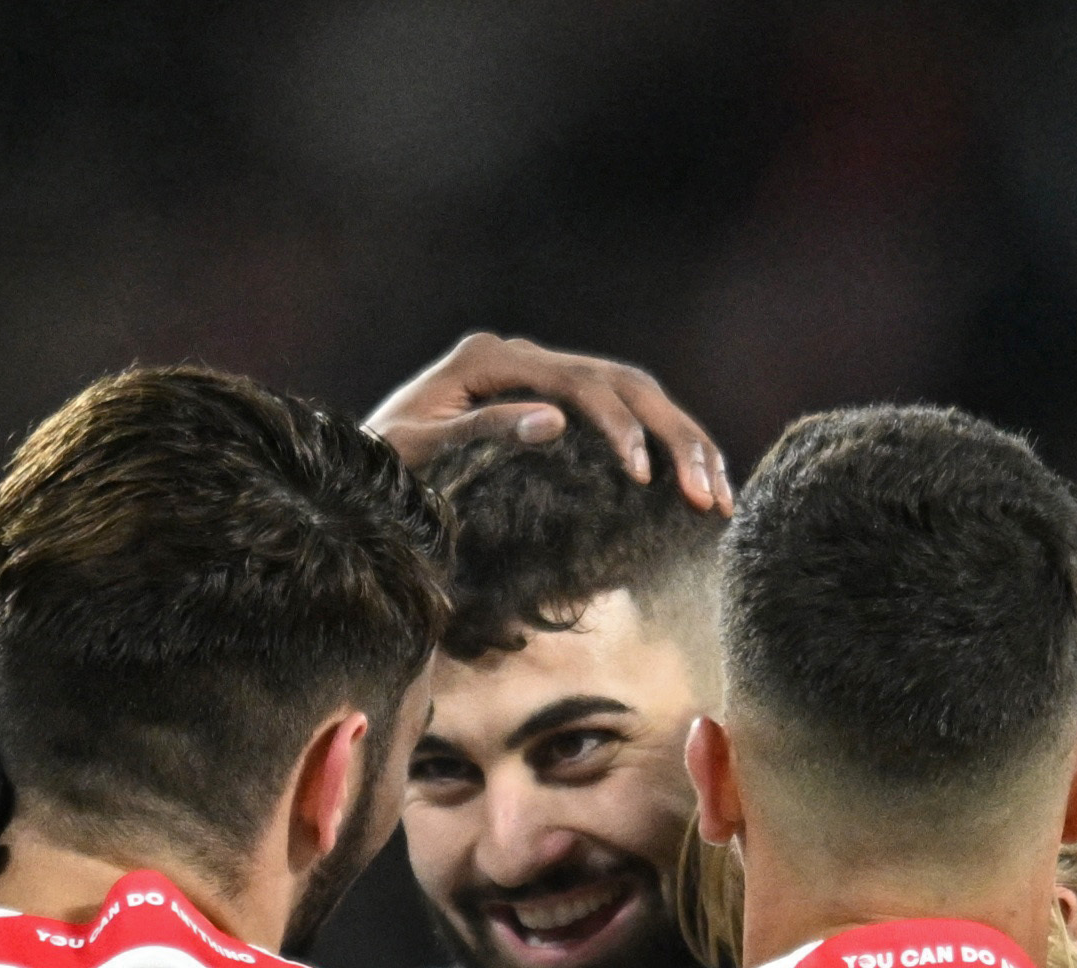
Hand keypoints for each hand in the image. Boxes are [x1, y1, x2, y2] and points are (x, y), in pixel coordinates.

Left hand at [365, 332, 729, 510]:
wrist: (359, 471)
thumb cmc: (379, 467)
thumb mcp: (419, 452)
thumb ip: (484, 430)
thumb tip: (555, 421)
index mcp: (492, 358)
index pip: (579, 383)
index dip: (620, 428)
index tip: (643, 478)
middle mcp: (523, 358)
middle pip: (624, 383)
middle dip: (673, 439)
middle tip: (705, 496)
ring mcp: (542, 380)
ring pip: (637, 397)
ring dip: (685, 444)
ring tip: (717, 499)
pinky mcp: (552, 405)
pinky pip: (625, 419)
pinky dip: (666, 450)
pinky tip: (697, 488)